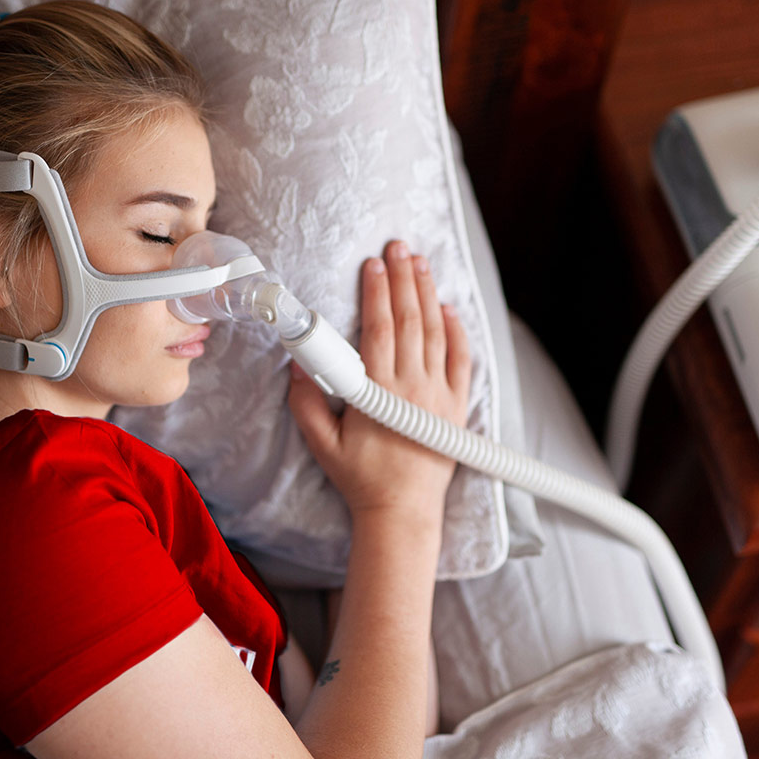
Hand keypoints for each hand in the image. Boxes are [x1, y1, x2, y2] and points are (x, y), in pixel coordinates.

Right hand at [287, 240, 471, 520]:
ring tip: (420, 262)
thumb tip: (297, 363)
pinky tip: (449, 307)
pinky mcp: (458, 406)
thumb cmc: (360, 478)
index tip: (372, 265)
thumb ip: (306, 402)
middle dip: (403, 278)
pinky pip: (462, 360)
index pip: (379, 329)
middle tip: (397, 247)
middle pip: (410, 320)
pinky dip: (458, 330)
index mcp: (380, 392)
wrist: (402, 511)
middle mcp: (413, 387)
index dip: (376, 292)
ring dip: (428, 293)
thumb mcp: (322, 443)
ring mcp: (440, 395)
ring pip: (437, 332)